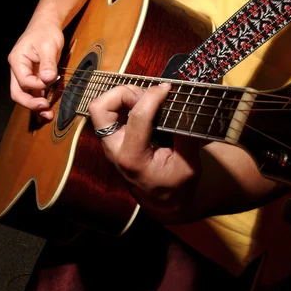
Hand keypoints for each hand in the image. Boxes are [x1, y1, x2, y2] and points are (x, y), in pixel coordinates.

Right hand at [8, 21, 64, 120]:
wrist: (47, 26)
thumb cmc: (45, 32)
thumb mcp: (48, 46)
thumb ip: (47, 63)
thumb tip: (47, 79)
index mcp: (17, 61)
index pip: (24, 81)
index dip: (37, 85)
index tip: (50, 81)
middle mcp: (18, 70)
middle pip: (18, 93)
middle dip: (31, 104)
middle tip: (45, 110)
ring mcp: (26, 74)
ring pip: (26, 95)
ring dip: (36, 106)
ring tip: (48, 115)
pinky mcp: (34, 77)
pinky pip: (35, 92)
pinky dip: (40, 100)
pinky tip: (47, 109)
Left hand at [88, 83, 201, 222]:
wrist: (162, 202)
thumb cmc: (176, 185)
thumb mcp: (189, 164)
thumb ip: (186, 136)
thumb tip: (184, 106)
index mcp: (133, 158)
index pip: (138, 117)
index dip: (153, 96)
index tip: (167, 89)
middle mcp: (114, 149)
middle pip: (101, 108)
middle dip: (124, 93)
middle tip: (147, 97)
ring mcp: (110, 144)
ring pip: (101, 107)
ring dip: (122, 96)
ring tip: (146, 100)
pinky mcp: (112, 138)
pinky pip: (108, 112)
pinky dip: (124, 101)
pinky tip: (143, 105)